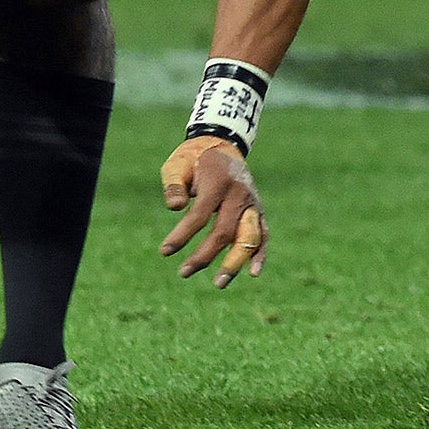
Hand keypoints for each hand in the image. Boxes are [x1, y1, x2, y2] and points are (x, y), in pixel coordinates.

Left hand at [159, 135, 266, 288]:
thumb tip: (174, 208)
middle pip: (226, 232)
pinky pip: (264, 235)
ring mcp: (252, 204)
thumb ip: (173, 184)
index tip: (164, 251)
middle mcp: (239, 194)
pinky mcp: (259, 212)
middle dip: (205, 255)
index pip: (200, 215)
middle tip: (183, 272)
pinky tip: (253, 273)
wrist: (222, 145)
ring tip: (219, 283)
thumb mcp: (177, 163)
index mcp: (218, 181)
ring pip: (249, 238)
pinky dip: (260, 254)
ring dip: (235, 262)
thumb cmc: (193, 158)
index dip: (182, 235)